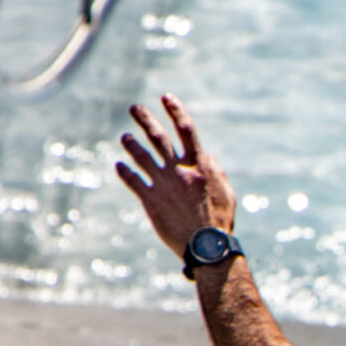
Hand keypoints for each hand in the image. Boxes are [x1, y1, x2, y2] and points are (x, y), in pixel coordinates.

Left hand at [115, 94, 236, 259]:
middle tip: (134, 108)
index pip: (186, 130)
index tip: (165, 98)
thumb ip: (216, 171)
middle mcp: (179, 171)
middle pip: (158, 137)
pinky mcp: (151, 201)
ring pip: (142, 156)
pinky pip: (133, 181)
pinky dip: (125, 171)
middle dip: (145, 119)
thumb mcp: (226, 193)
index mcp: (200, 167)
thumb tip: (209, 155)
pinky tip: (119, 165)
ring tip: (125, 137)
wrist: (206, 247)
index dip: (175, 111)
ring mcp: (163, 185)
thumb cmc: (220, 221)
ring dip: (131, 144)